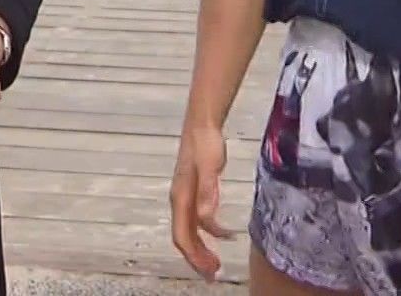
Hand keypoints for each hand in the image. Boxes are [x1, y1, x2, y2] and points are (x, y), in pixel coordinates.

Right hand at [169, 122, 232, 280]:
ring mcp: (185, 197)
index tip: (209, 270)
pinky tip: (221, 235)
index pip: (183, 236)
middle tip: (214, 275)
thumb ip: (208, 193)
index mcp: (181, 198)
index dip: (194, 256)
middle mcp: (180, 201)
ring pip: (190, 231)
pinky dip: (207, 232)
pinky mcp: (194, 191)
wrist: (202, 124)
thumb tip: (206, 219)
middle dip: (197, 258)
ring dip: (201, 248)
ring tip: (215, 263)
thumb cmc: (205, 144)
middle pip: (184, 238)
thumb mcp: (210, 168)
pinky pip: (197, 220)